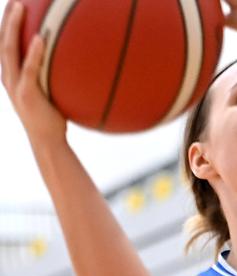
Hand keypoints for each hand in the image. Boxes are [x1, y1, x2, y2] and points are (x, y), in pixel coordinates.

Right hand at [0, 1, 65, 144]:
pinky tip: (39, 38)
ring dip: (13, 27)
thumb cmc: (52, 118)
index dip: (6, 23)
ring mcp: (15, 86)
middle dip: (7, 18)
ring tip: (20, 7)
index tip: (14, 4)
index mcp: (11, 75)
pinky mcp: (27, 95)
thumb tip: (71, 58)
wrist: (48, 143)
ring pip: (9, 50)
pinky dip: (33, 54)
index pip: (5, 44)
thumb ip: (51, 75)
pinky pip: (29, 70)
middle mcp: (8, 78)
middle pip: (2, 40)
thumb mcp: (48, 92)